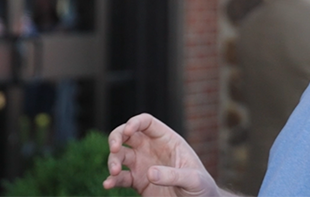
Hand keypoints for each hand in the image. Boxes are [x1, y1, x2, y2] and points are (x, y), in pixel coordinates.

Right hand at [102, 113, 227, 196]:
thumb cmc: (201, 188)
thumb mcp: (193, 180)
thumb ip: (173, 175)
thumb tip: (150, 173)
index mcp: (166, 140)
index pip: (146, 123)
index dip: (135, 122)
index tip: (128, 131)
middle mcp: (151, 148)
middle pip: (126, 134)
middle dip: (116, 137)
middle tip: (114, 148)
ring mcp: (142, 164)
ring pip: (119, 155)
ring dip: (112, 160)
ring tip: (114, 172)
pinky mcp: (137, 181)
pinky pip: (120, 177)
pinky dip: (112, 180)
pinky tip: (108, 184)